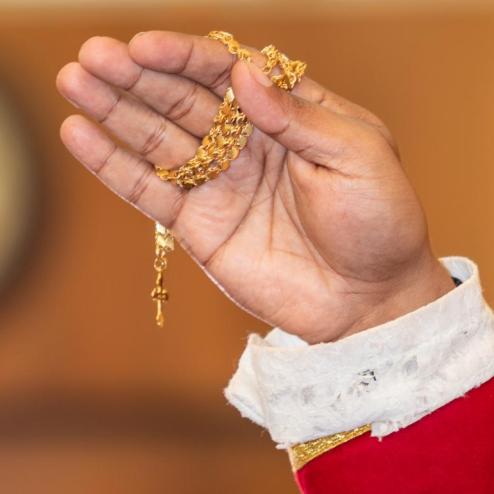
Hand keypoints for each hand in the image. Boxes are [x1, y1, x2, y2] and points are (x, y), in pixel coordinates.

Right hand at [56, 31, 453, 342]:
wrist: (369, 297)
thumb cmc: (379, 222)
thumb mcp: (357, 157)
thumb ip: (298, 116)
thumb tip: (243, 74)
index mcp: (289, 115)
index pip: (226, 72)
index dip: (184, 57)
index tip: (143, 47)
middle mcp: (247, 143)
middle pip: (181, 99)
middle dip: (137, 77)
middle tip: (91, 56)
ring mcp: (220, 184)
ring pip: (158, 139)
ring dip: (115, 111)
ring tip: (75, 81)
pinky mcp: (200, 226)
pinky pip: (151, 191)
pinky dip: (117, 167)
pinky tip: (82, 136)